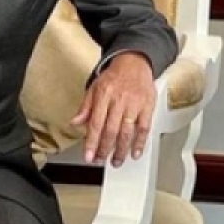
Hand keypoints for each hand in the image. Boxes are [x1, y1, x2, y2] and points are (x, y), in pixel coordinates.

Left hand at [72, 52, 155, 166]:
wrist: (134, 62)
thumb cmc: (114, 76)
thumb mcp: (94, 87)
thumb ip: (85, 107)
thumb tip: (75, 123)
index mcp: (104, 95)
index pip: (96, 123)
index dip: (92, 142)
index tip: (89, 156)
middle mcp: (119, 100)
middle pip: (111, 130)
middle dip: (105, 149)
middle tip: (101, 161)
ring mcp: (134, 104)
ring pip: (127, 132)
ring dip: (121, 150)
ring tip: (116, 161)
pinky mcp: (147, 106)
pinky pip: (144, 127)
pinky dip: (140, 142)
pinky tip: (135, 152)